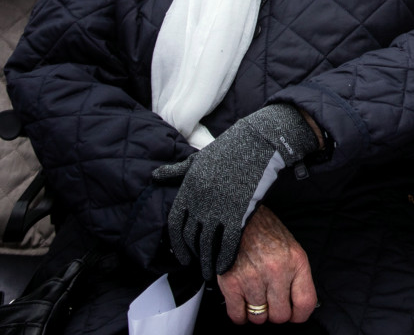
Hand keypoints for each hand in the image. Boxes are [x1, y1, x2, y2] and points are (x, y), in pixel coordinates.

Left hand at [152, 104, 320, 279]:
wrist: (258, 142)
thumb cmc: (229, 149)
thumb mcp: (197, 159)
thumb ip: (176, 171)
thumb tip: (155, 175)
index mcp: (188, 190)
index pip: (175, 224)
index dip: (178, 244)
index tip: (183, 257)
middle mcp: (199, 202)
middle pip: (191, 237)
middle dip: (195, 254)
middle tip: (200, 265)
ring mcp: (218, 208)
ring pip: (208, 243)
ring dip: (208, 261)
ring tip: (210, 271)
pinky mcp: (238, 213)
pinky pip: (228, 242)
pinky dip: (225, 256)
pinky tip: (225, 265)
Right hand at [217, 205, 316, 324]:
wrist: (239, 217)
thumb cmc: (266, 232)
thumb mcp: (291, 248)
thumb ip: (296, 275)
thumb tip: (298, 304)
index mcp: (296, 262)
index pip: (305, 302)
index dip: (299, 315)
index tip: (294, 316)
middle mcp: (277, 271)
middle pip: (281, 315)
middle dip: (275, 314)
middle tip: (270, 304)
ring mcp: (253, 278)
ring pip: (259, 318)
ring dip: (256, 313)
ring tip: (254, 298)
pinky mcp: (231, 283)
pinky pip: (237, 315)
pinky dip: (240, 315)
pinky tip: (241, 305)